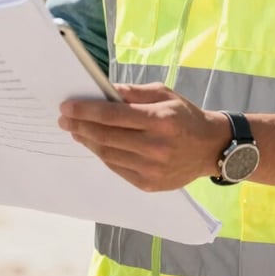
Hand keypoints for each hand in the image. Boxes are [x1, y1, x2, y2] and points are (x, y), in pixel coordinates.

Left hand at [58, 82, 228, 190]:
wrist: (210, 148)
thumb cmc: (185, 115)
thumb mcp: (163, 93)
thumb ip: (133, 92)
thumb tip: (104, 91)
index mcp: (159, 120)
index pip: (113, 115)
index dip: (86, 110)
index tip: (67, 106)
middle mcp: (155, 147)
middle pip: (106, 137)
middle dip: (80, 126)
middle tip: (64, 118)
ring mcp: (152, 169)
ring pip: (108, 154)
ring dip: (87, 141)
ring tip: (76, 130)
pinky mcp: (149, 184)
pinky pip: (117, 168)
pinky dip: (103, 155)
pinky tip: (95, 144)